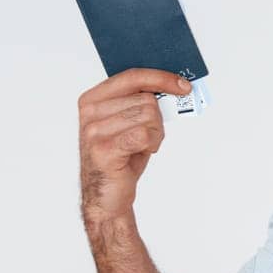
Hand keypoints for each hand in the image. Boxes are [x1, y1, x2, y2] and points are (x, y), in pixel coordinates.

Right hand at [77, 68, 189, 224]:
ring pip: (148, 116)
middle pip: (146, 99)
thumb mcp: (128, 123)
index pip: (132, 76)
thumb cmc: (121, 157)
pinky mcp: (104, 149)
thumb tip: (174, 85)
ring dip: (155, 134)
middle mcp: (90, 112)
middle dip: (157, 119)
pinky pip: (145, 134)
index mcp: (93, 99)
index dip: (161, 78)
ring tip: (141, 146)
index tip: (183, 85)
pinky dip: (152, 144)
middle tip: (146, 137)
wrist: (106, 195)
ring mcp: (94, 131)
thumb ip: (141, 101)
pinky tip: (142, 152)